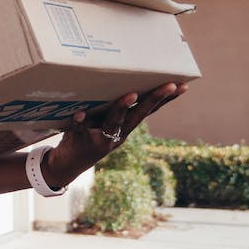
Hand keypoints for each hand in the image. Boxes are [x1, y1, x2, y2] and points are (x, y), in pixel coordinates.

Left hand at [41, 82, 187, 185]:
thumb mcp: (103, 124)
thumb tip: (122, 82)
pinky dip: (79, 122)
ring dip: (122, 108)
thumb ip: (111, 109)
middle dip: (155, 99)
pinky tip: (79, 113)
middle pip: (139, 115)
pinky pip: (80, 130)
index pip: (148, 111)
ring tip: (130, 94)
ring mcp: (100, 139)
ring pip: (113, 122)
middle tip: (170, 85)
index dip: (165, 100)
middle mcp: (117, 135)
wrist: (67, 166)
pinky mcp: (79, 141)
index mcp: (125, 128)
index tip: (182, 86)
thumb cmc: (87, 136)